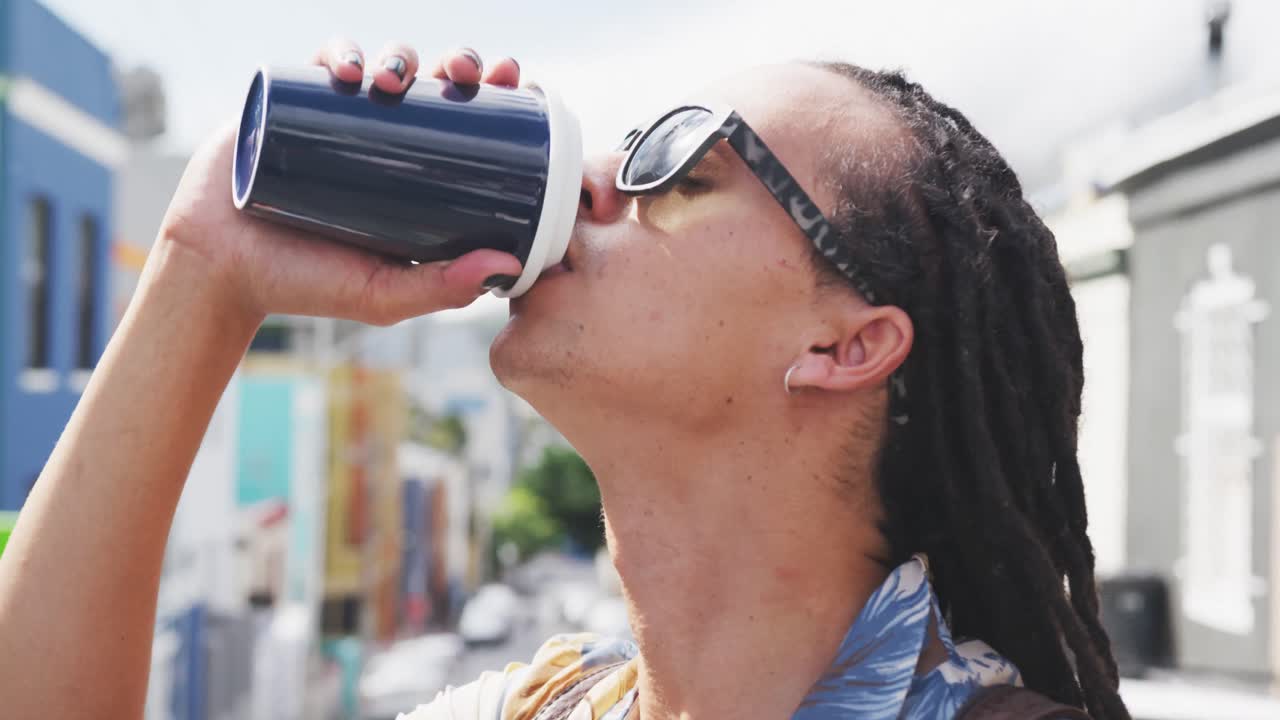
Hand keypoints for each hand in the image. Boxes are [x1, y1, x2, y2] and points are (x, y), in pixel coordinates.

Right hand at [156, 41, 525, 326]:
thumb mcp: (382, 294)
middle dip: (457, 62)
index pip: (469, 122)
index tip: (518, 81)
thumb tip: (507, 267)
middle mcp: (383, 139)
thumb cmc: (305, 285)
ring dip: (400, 54)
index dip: (496, 93)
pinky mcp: (291, 103)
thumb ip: (440, 287)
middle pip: (433, 83)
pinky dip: (340, 52)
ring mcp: (338, 118)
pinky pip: (322, 61)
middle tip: (465, 72)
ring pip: (383, 64)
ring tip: (395, 80)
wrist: (219, 271)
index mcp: (418, 174)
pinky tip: (351, 69)